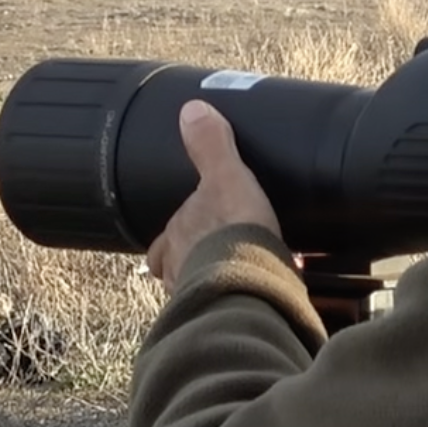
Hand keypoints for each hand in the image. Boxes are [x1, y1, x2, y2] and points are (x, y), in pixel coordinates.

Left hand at [145, 100, 283, 295]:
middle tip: (222, 252)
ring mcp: (200, 297)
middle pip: (181, 267)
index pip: (163, 240)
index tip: (192, 230)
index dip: (178, 233)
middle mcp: (179, 271)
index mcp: (174, 239)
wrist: (249, 285)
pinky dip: (243, 298)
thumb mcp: (227, 178)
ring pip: (203, 289)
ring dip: (218, 280)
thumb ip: (211, 147)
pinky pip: (232, 307)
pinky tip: (263, 291)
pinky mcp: (227, 316)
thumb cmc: (232, 232)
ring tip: (242, 274)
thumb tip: (192, 110)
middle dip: (198, 259)